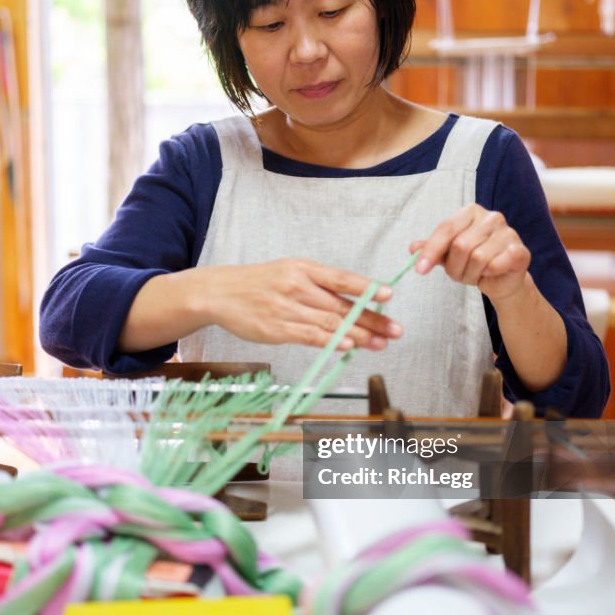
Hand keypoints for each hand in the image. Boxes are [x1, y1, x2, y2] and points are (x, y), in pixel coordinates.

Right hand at [197, 258, 401, 350]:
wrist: (220, 292)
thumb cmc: (260, 283)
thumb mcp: (290, 272)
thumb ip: (320, 286)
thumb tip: (357, 301)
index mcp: (303, 268)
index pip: (341, 278)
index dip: (367, 288)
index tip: (389, 295)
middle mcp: (297, 286)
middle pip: (342, 305)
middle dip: (372, 319)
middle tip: (395, 330)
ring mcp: (286, 308)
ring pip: (330, 323)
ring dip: (358, 335)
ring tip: (380, 343)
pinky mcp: (276, 329)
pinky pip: (309, 336)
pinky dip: (330, 341)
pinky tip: (347, 346)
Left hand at [410, 205, 530, 302]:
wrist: (502, 280)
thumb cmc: (473, 262)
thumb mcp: (448, 255)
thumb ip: (432, 249)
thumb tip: (413, 248)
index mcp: (470, 212)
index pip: (446, 228)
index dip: (431, 250)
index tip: (419, 270)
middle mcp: (491, 217)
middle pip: (460, 245)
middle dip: (455, 268)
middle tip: (459, 275)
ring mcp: (508, 232)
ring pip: (478, 258)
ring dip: (471, 274)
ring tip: (476, 274)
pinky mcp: (520, 251)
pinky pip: (495, 264)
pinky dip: (489, 274)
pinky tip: (492, 273)